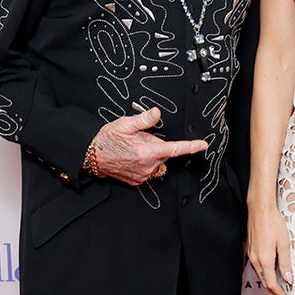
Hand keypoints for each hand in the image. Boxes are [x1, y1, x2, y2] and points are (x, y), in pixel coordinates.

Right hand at [90, 107, 206, 184]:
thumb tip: (157, 113)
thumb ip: (144, 120)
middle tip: (140, 138)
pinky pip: (149, 168)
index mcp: (146, 152)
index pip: (174, 149)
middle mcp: (146, 166)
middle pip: (163, 152)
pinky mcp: (138, 180)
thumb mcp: (125, 124)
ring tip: (133, 148)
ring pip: (157, 160)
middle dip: (156, 143)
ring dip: (150, 153)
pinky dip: (145, 161)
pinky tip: (132, 157)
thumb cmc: (106, 139)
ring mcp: (142, 175)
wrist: (91, 155)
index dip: (190, 146)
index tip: (202, 145)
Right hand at [247, 206, 292, 294]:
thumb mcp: (284, 243)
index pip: (272, 283)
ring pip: (260, 275)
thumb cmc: (271, 222)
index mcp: (265, 259)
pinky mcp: (251, 250)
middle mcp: (256, 259)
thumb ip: (285, 263)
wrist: (260, 209)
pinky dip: (264, 273)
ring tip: (279, 286)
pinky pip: (257, 267)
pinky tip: (271, 272)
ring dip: (269, 282)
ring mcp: (252, 255)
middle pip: (264, 282)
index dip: (279, 293)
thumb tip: (288, 277)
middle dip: (274, 291)